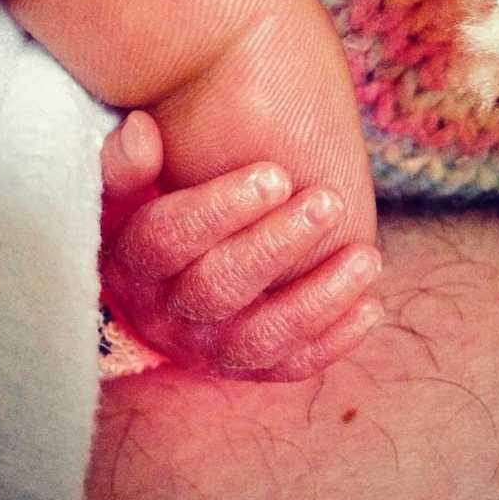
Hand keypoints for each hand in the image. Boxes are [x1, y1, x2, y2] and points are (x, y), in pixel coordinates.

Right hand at [100, 113, 383, 381]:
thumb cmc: (153, 215)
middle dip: (277, 246)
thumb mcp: (127, 191)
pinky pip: (289, 367)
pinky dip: (333, 341)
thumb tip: (142, 130)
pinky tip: (371, 306)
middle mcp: (164, 315)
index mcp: (133, 264)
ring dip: (318, 299)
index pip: (168, 241)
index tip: (275, 174)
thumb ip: (128, 162)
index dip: (220, 209)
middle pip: (218, 288)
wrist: (165, 283)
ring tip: (367, 258)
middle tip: (328, 203)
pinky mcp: (244, 370)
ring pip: (260, 337)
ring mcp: (205, 350)